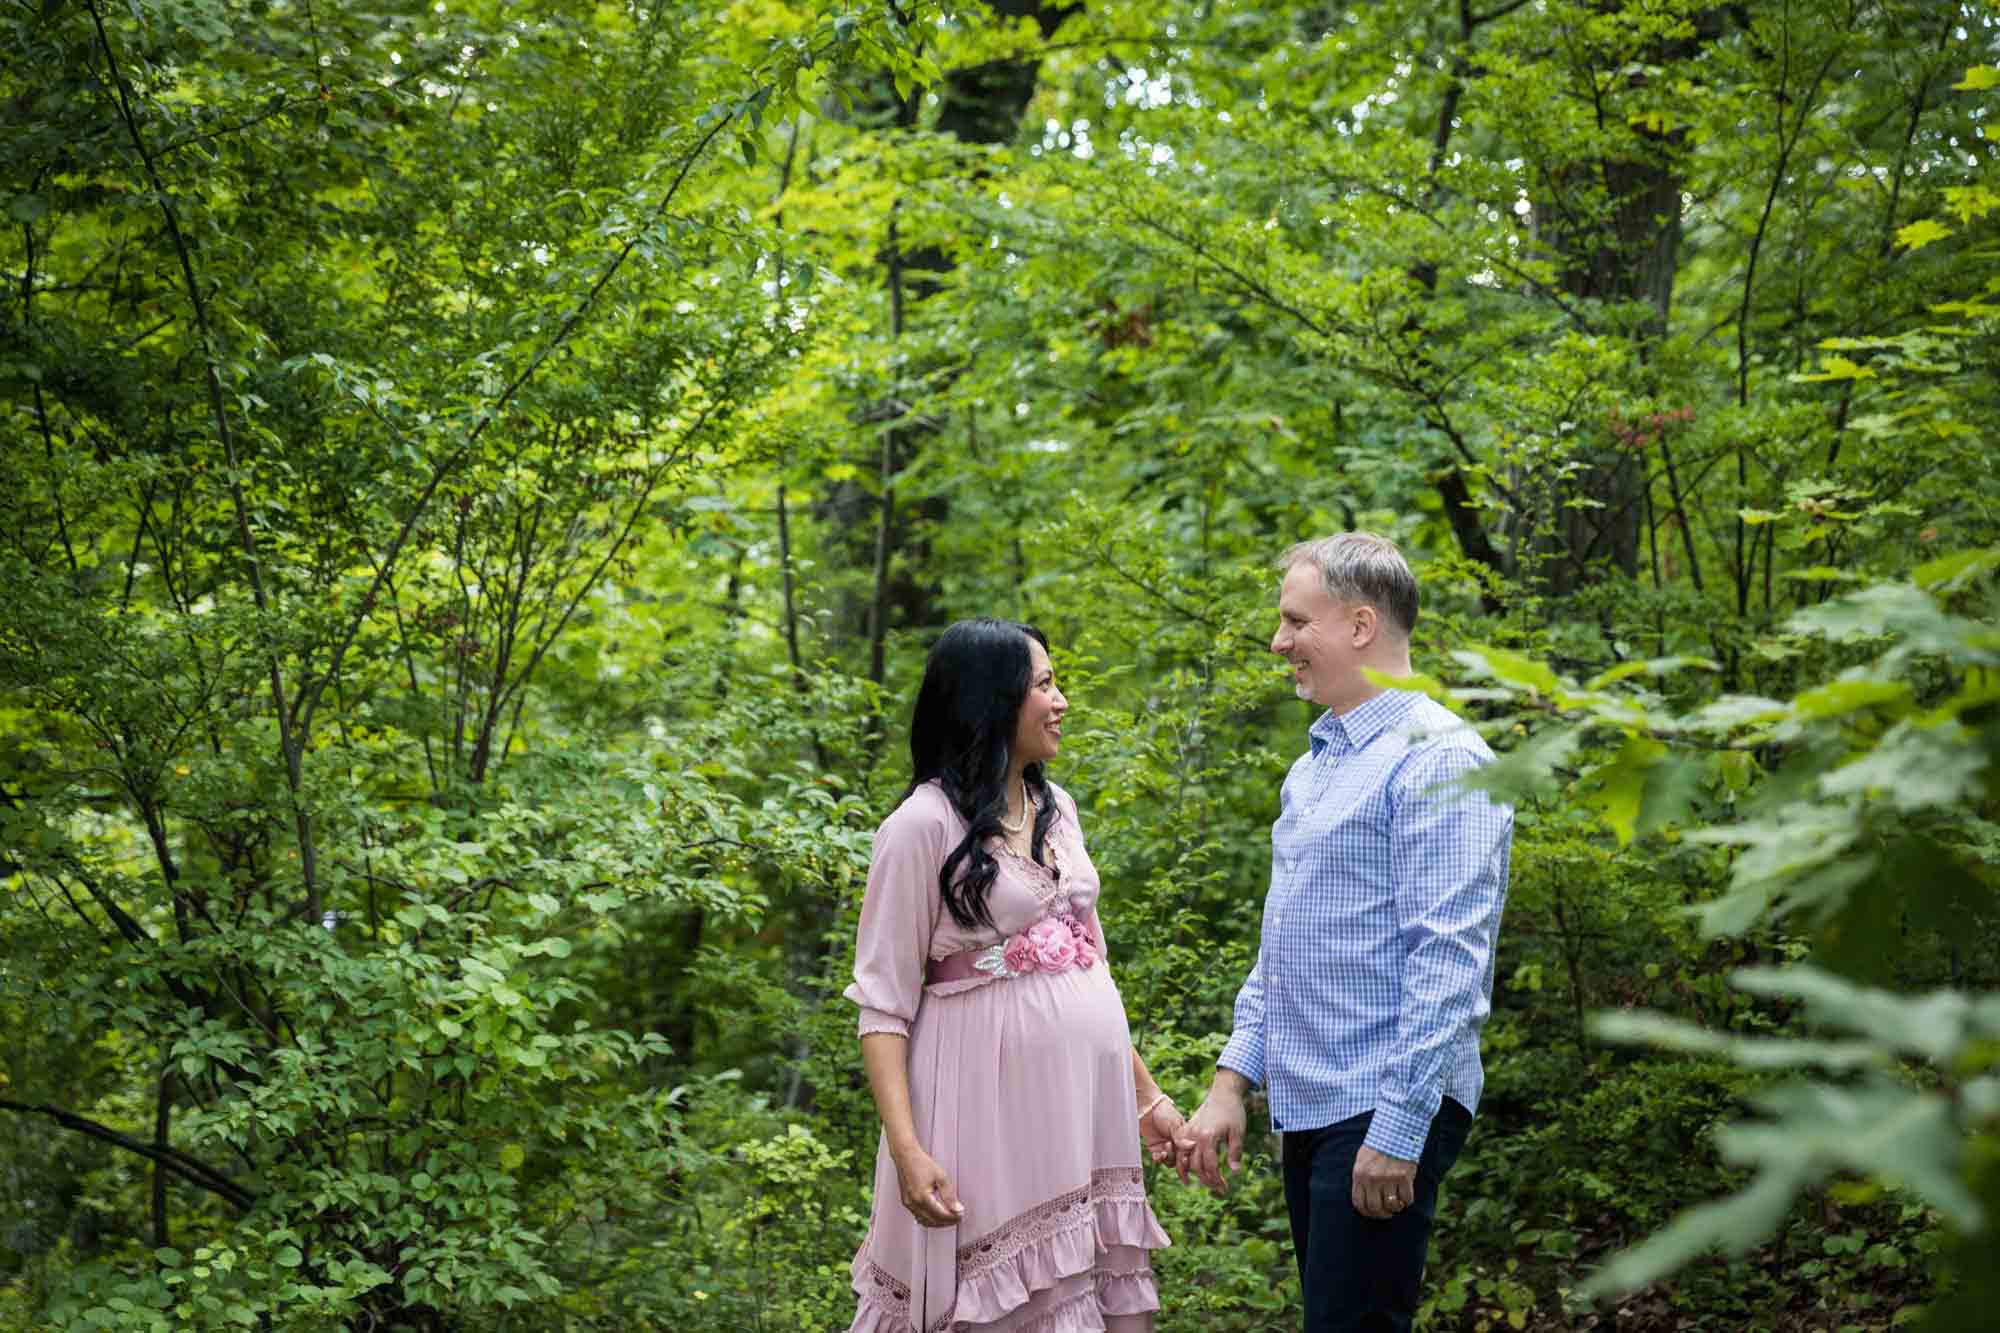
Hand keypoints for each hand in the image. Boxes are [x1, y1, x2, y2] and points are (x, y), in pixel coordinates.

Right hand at [889, 1142, 964, 1227]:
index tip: (961, 1216)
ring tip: (949, 1217)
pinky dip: (929, 1218)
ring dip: (938, 1222)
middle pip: (933, 1221)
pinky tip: (936, 1214)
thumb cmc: (922, 1163)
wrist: (905, 1156)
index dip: (952, 1218)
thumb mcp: (941, 1177)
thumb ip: (950, 1196)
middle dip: (947, 1222)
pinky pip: (918, 1216)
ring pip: (925, 1221)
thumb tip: (958, 1209)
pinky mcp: (906, 1202)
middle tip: (957, 1217)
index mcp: (922, 1197)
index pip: (941, 1215)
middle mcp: (913, 1203)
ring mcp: (908, 1204)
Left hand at [1140, 1098, 1185, 1165]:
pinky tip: (1158, 1154)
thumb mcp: (1175, 1124)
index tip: (1185, 1157)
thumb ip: (1181, 1137)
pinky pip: (1159, 1159)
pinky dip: (1159, 1158)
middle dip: (1178, 1159)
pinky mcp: (1155, 1148)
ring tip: (1165, 1150)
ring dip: (1168, 1158)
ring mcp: (1166, 1147)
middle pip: (1181, 1159)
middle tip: (1173, 1152)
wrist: (1147, 1109)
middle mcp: (1177, 1143)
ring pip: (1170, 1161)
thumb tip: (1192, 1146)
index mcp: (1185, 1137)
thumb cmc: (1163, 1112)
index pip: (1189, 1151)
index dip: (1188, 1156)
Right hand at [1174, 1079, 1246, 1193]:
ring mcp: (1189, 1132)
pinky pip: (1182, 1149)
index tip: (1224, 1188)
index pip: (1210, 1165)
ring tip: (1205, 1182)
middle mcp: (1195, 1135)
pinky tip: (1190, 1170)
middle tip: (1218, 1188)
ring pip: (1185, 1159)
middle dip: (1207, 1180)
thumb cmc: (1233, 1112)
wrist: (1223, 1093)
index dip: (1217, 1179)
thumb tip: (1234, 1172)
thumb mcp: (1238, 1133)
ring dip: (1194, 1173)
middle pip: (1196, 1165)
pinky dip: (1184, 1161)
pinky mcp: (1187, 1128)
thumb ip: (1235, 1152)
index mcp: (1208, 1137)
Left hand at [1351, 1145, 1417, 1219]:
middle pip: (1375, 1208)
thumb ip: (1361, 1179)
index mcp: (1359, 1174)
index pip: (1359, 1203)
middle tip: (1388, 1212)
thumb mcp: (1362, 1161)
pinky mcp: (1404, 1177)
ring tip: (1397, 1201)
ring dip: (1396, 1207)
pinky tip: (1406, 1193)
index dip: (1367, 1213)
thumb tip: (1364, 1201)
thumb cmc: (1378, 1149)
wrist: (1395, 1133)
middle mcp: (1372, 1178)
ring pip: (1392, 1205)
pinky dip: (1407, 1199)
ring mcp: (1388, 1178)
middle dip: (1382, 1214)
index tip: (1374, 1213)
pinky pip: (1407, 1198)